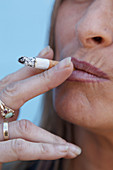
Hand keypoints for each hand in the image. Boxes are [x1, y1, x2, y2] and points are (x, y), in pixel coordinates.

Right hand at [0, 47, 80, 162]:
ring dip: (52, 135)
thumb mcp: (8, 104)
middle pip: (14, 90)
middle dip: (44, 79)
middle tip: (68, 66)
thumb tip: (47, 53)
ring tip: (73, 144)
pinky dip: (45, 150)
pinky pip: (21, 148)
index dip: (36, 66)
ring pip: (24, 126)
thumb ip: (26, 80)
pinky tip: (66, 151)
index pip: (14, 80)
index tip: (53, 53)